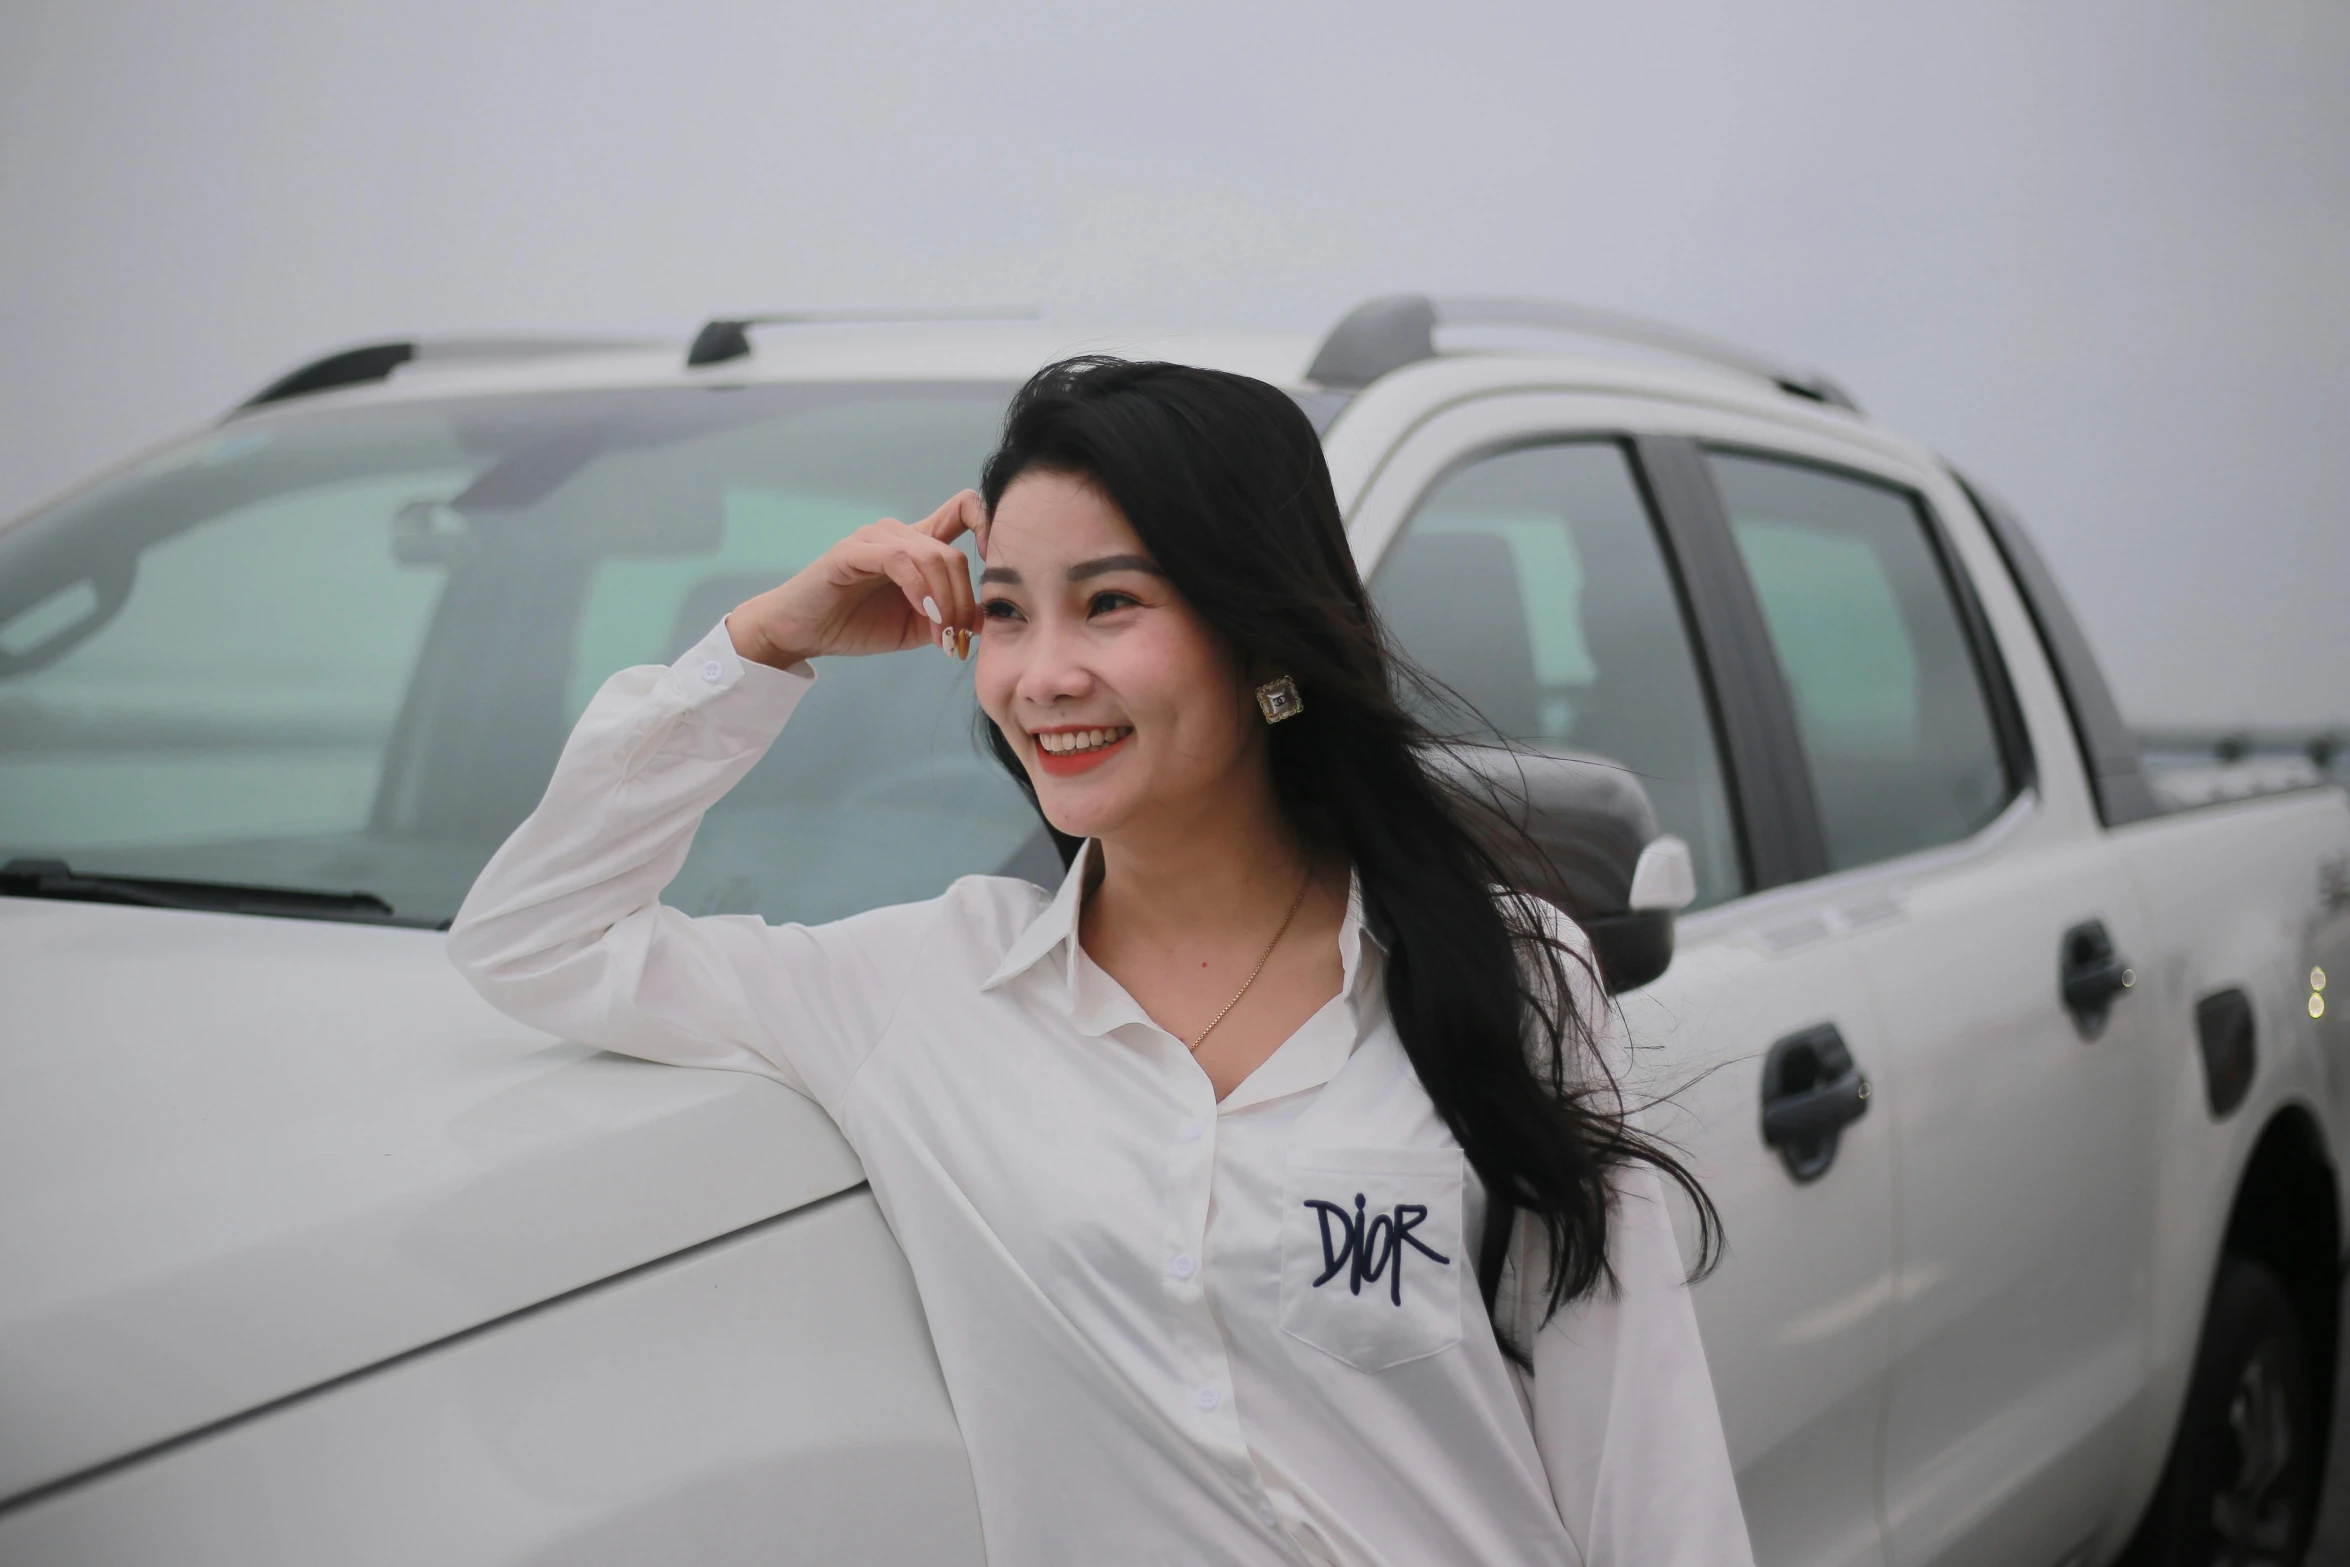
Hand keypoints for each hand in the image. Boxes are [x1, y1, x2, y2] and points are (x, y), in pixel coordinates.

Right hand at [727, 490, 986, 668]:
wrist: (804, 633)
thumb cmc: (858, 625)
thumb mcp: (919, 627)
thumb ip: (952, 617)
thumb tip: (991, 618)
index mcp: (920, 545)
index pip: (966, 510)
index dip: (991, 527)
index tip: (999, 570)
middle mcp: (900, 534)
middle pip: (954, 553)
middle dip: (964, 601)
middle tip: (959, 638)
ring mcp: (875, 538)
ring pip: (932, 556)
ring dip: (945, 601)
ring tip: (942, 634)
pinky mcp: (852, 550)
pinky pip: (900, 560)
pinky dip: (920, 590)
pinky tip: (924, 615)